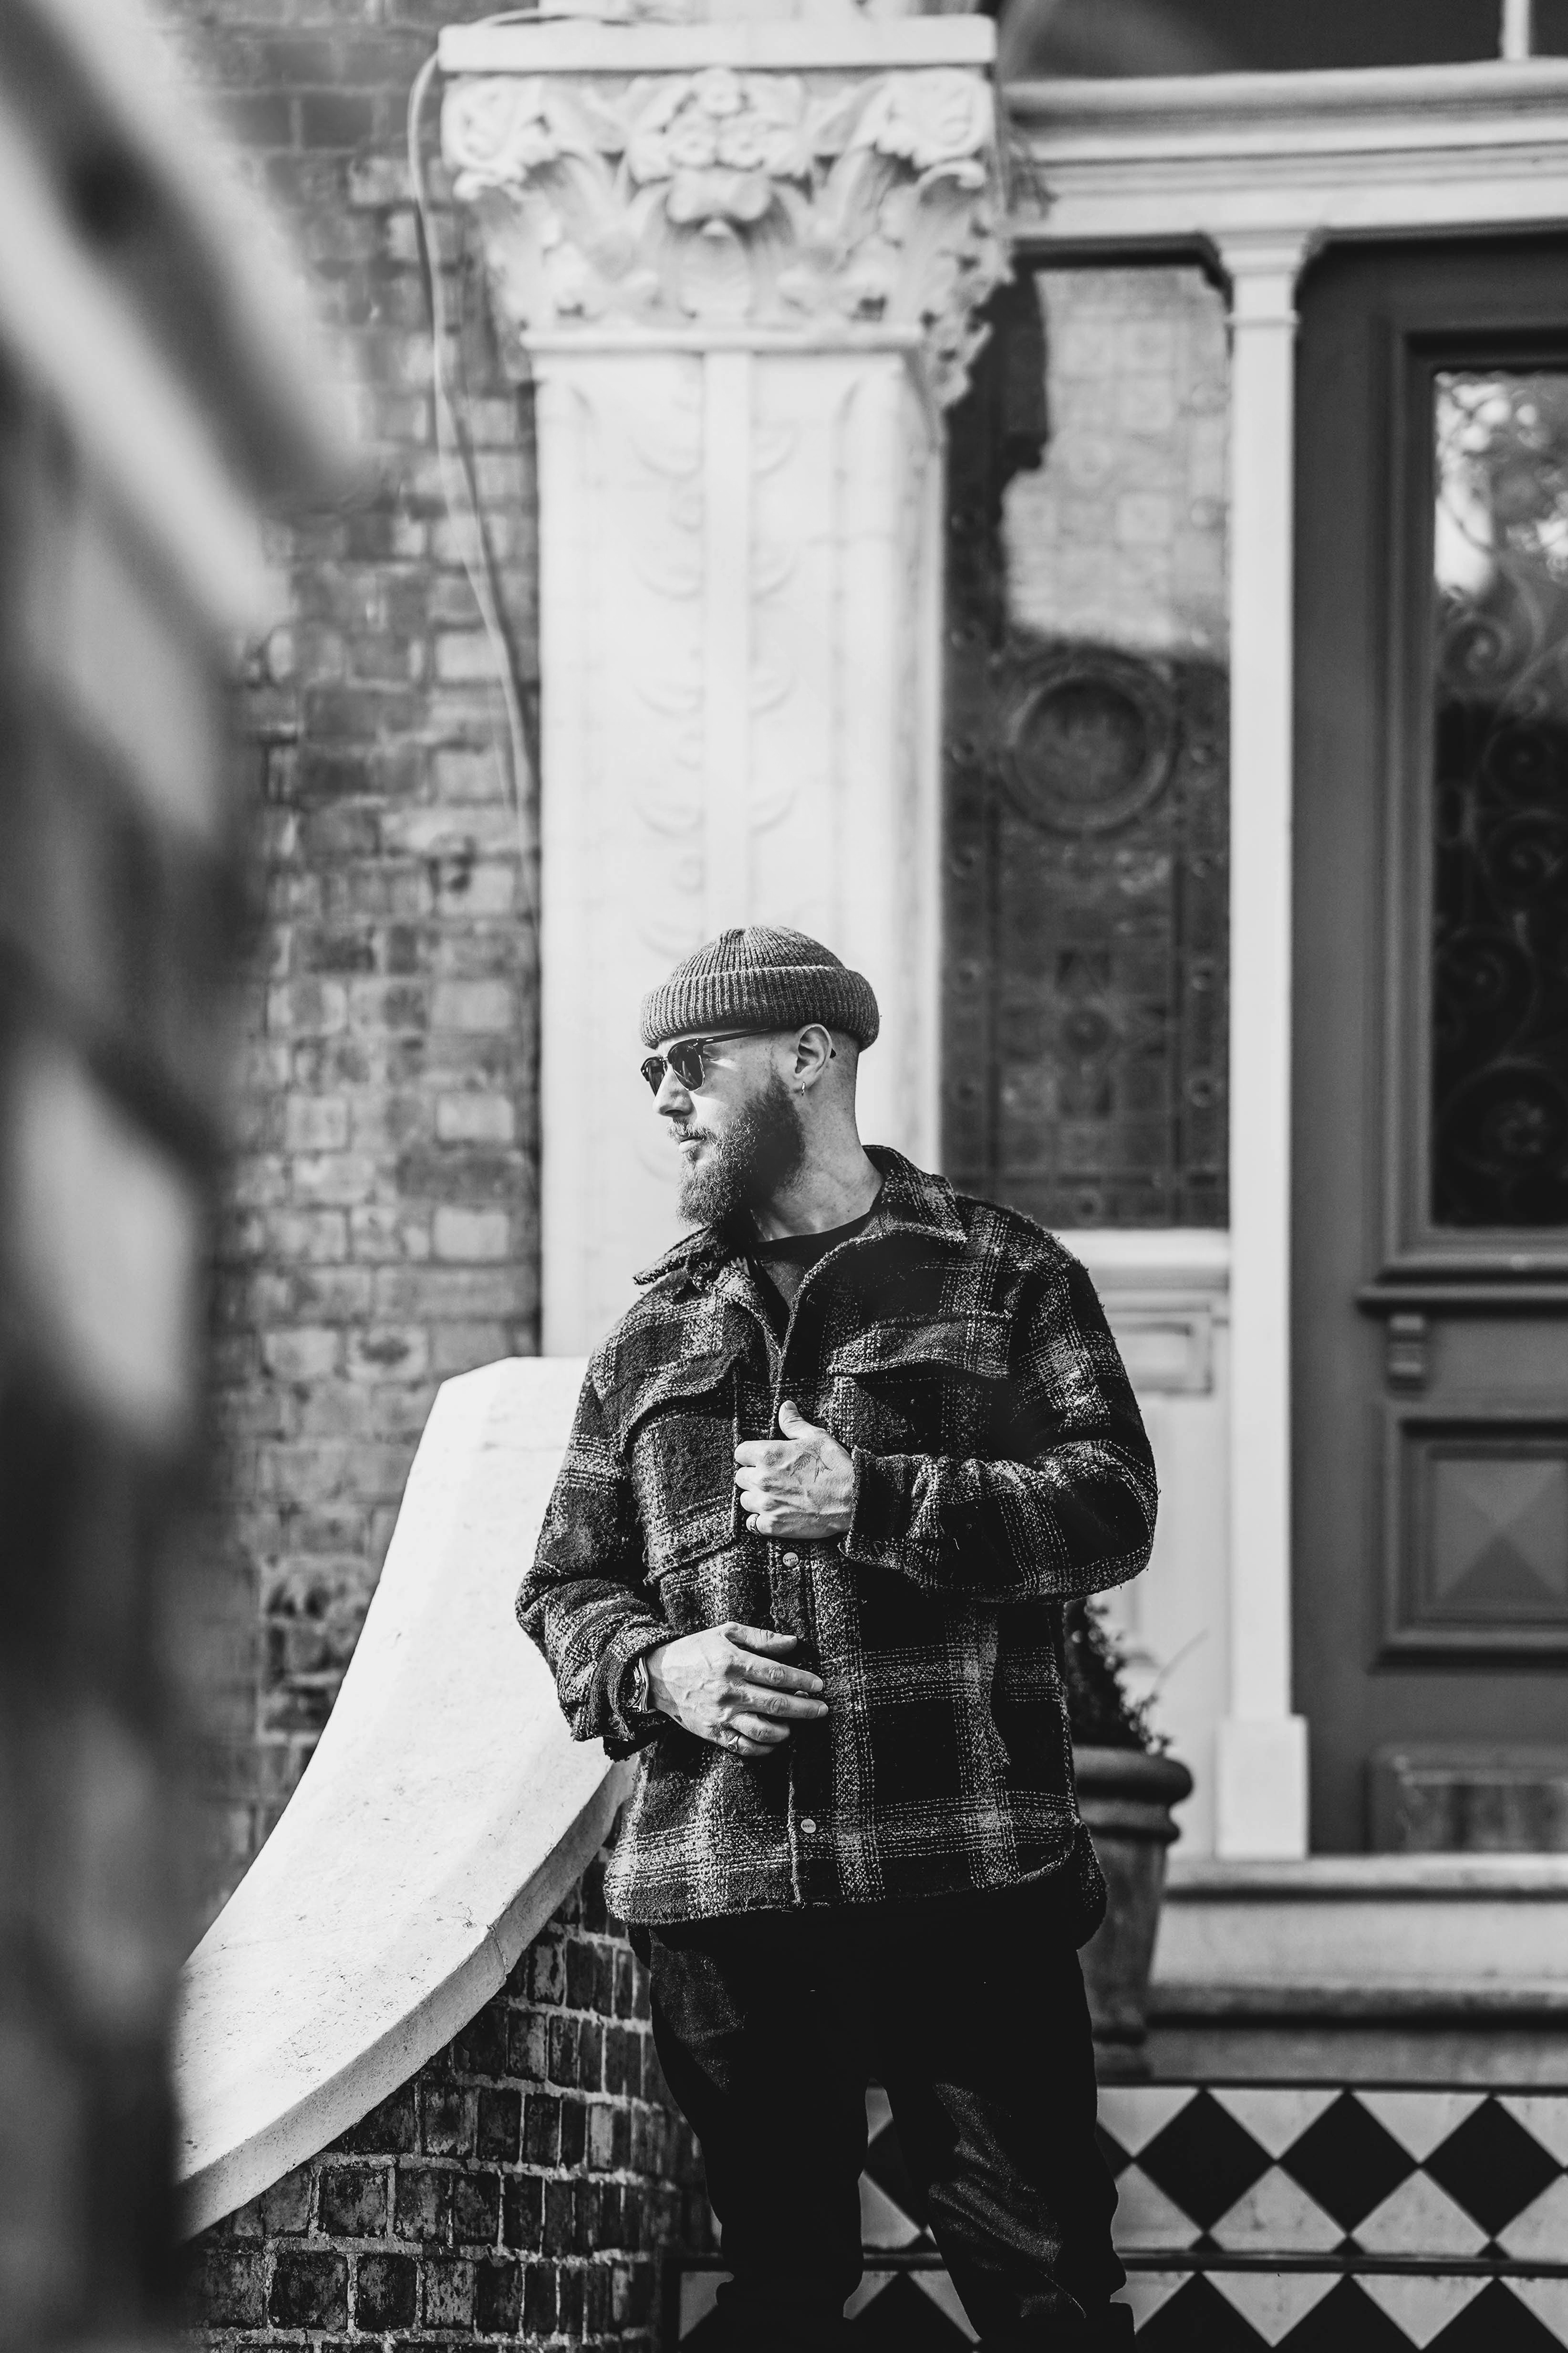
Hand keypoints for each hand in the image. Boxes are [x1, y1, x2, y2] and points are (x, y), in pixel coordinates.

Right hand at [645, 1621, 827, 1758]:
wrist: (658, 1675)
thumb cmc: (696, 1649)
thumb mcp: (726, 1632)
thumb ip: (761, 1638)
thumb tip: (793, 1643)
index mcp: (734, 1663)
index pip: (778, 1674)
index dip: (803, 1680)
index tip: (819, 1685)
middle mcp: (729, 1691)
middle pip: (777, 1704)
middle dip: (805, 1708)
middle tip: (822, 1710)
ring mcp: (721, 1715)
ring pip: (763, 1730)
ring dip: (786, 1730)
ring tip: (796, 1725)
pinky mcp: (713, 1733)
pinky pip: (743, 1747)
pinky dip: (763, 1749)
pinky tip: (775, 1742)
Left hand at [734, 1399, 854, 1539]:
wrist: (852, 1499)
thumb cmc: (835, 1466)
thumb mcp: (816, 1437)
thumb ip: (794, 1423)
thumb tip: (785, 1407)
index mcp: (768, 1455)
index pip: (740, 1452)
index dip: (750, 1456)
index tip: (761, 1460)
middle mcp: (762, 1479)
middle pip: (740, 1477)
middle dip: (753, 1477)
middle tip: (771, 1479)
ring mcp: (766, 1504)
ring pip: (745, 1500)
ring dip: (756, 1498)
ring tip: (774, 1497)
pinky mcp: (773, 1525)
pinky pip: (752, 1524)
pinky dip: (760, 1521)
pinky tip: (774, 1514)